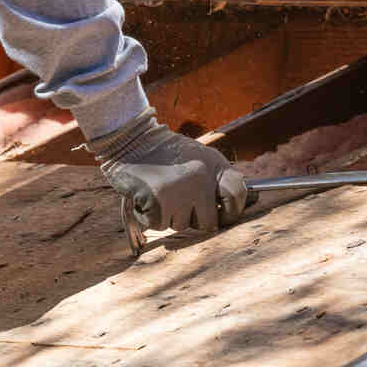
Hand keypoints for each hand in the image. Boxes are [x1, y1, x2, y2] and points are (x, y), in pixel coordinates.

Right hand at [90, 110, 247, 231]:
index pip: (236, 195)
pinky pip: (159, 225)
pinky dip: (150, 216)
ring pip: (182, 225)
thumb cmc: (163, 153)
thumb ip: (214, 180)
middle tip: (178, 201)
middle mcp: (201, 178)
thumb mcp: (198, 157)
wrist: (130, 140)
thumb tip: (225, 211)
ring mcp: (181, 192)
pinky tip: (146, 196)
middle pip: (209, 222)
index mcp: (214, 164)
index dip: (230, 211)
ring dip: (169, 215)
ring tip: (160, 191)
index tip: (222, 215)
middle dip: (194, 218)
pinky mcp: (159, 204)